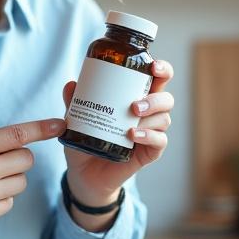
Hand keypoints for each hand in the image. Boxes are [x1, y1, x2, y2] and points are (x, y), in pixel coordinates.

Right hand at [0, 117, 64, 235]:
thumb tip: (28, 141)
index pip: (17, 134)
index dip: (41, 129)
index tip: (60, 124)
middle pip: (26, 159)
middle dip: (19, 160)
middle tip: (1, 163)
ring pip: (22, 182)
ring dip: (11, 180)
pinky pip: (11, 202)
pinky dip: (1, 199)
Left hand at [61, 58, 174, 206]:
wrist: (84, 172)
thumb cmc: (86, 139)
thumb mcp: (76, 118)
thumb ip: (74, 101)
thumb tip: (72, 84)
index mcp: (136, 97)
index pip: (157, 79)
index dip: (162, 69)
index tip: (153, 66)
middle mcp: (148, 114)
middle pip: (166, 98)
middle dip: (156, 98)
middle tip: (135, 104)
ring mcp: (151, 133)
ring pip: (164, 118)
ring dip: (151, 115)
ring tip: (133, 116)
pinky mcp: (150, 152)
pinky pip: (160, 141)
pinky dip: (149, 136)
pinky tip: (133, 135)